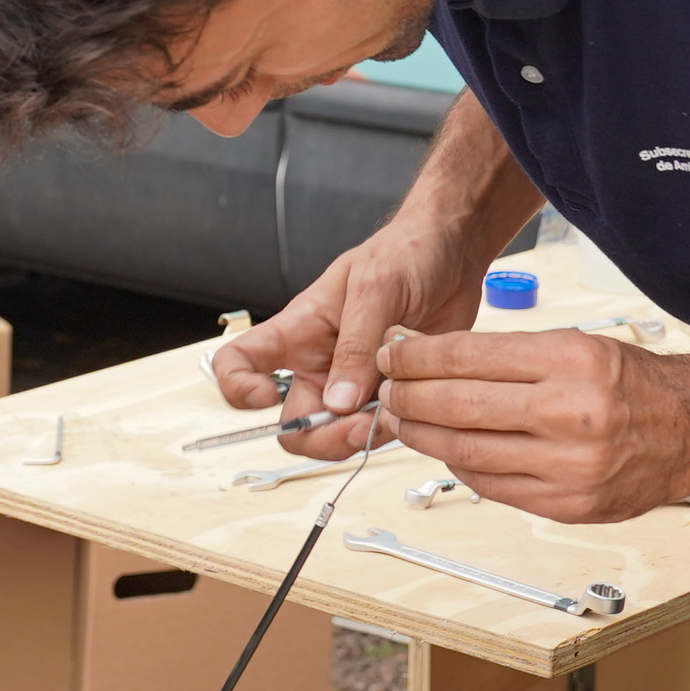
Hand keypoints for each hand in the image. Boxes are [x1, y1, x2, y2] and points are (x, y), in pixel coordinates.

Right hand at [210, 213, 496, 449]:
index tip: (266, 397)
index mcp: (298, 330)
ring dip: (362, 436)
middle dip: (320, 437)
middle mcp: (319, 364)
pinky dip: (394, 427)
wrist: (452, 255)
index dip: (238, 387)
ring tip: (395, 410)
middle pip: (293, 422)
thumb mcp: (375, 289)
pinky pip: (379, 428)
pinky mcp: (388, 393)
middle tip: (356, 426)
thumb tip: (338, 402)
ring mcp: (354, 383)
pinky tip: (413, 403)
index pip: (238, 361)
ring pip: (337, 434)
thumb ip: (356, 345)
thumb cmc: (404, 253)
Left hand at [380, 325, 689, 522]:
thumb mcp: (576, 345)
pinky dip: (460, 467)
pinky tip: (448, 451)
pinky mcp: (569, 506)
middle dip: (409, 397)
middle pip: (458, 406)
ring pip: (467, 452)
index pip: (467, 357)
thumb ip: (508, 355)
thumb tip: (429, 359)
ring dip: (424, 437)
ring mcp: (570, 467)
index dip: (417, 357)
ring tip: (407, 422)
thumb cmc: (631, 384)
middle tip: (389, 391)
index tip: (392, 354)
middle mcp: (572, 414)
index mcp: (572, 362)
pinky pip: (492, 487)